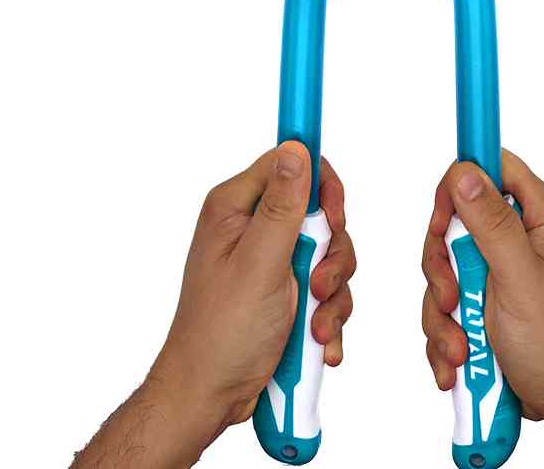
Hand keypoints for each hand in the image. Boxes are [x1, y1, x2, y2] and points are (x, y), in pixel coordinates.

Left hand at [153, 142, 354, 429]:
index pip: (290, 164)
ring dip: (332, 293)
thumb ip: (282, 206)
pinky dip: (328, 315)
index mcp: (236, 208)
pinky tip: (316, 341)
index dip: (321, 186)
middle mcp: (254, 228)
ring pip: (330, 253)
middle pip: (319, 213)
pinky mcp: (286, 291)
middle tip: (318, 284)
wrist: (211, 396)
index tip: (332, 217)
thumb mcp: (259, 263)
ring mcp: (271, 261)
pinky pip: (327, 288)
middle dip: (331, 254)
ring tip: (314, 326)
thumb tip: (297, 148)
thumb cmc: (220, 333)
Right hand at [421, 151, 543, 467]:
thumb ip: (493, 226)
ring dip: (442, 311)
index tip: (441, 220)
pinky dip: (444, 333)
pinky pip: (443, 301)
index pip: (490, 166)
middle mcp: (518, 234)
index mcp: (539, 215)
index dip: (458, 183)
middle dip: (442, 267)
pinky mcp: (483, 298)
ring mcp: (498, 267)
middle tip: (453, 299)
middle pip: (454, 219)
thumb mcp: (521, 281)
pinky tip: (458, 360)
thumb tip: (463, 172)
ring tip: (461, 348)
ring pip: (443, 265)